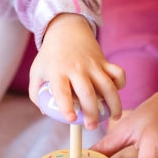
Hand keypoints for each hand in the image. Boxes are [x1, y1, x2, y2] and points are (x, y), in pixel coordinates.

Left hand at [28, 13, 124, 128]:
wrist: (66, 30)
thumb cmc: (50, 56)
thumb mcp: (37, 72)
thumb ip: (36, 94)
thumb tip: (46, 112)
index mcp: (57, 72)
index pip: (62, 91)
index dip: (67, 106)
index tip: (72, 119)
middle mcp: (76, 69)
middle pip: (88, 93)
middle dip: (92, 113)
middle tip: (92, 127)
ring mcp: (93, 64)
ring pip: (108, 86)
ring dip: (114, 104)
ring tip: (114, 117)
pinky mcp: (104, 61)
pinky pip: (118, 73)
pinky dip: (121, 84)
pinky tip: (115, 94)